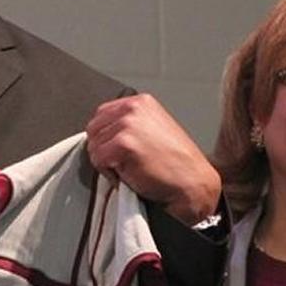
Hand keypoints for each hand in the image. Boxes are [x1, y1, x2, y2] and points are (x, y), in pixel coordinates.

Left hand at [85, 93, 220, 224]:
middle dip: (103, 149)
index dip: (105, 137)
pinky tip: (129, 176)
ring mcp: (128, 125)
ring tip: (130, 169)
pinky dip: (109, 173)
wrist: (192, 183)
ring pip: (93, 145)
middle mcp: (133, 108)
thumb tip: (104, 133)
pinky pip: (98, 160)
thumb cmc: (176, 163)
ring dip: (106, 163)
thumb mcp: (152, 130)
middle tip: (123, 163)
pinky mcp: (123, 144)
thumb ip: (129, 124)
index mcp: (140, 102)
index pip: (101, 114)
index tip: (117, 150)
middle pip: (93, 129)